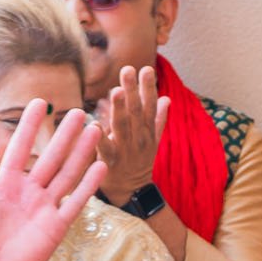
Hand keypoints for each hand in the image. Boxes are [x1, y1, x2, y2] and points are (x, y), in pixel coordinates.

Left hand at [0, 100, 104, 260]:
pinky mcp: (55, 227)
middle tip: (79, 111)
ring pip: (67, 174)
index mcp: (5, 184)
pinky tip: (100, 166)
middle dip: (65, 134)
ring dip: (81, 153)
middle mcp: (28, 192)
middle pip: (51, 156)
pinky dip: (87, 185)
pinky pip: (75, 202)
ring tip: (95, 130)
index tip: (40, 103)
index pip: (20, 148)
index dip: (30, 126)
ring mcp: (44, 208)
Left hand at [95, 65, 168, 201]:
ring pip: (122, 126)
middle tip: (128, 69)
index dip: (148, 87)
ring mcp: (125, 150)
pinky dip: (100, 137)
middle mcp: (138, 138)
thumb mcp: (153, 141)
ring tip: (116, 91)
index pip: (149, 105)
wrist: (132, 191)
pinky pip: (105, 148)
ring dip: (120, 108)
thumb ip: (158, 119)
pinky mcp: (110, 162)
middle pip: (136, 111)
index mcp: (147, 130)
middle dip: (133, 90)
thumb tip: (167, 98)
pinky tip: (94, 123)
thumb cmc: (139, 162)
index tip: (147, 68)